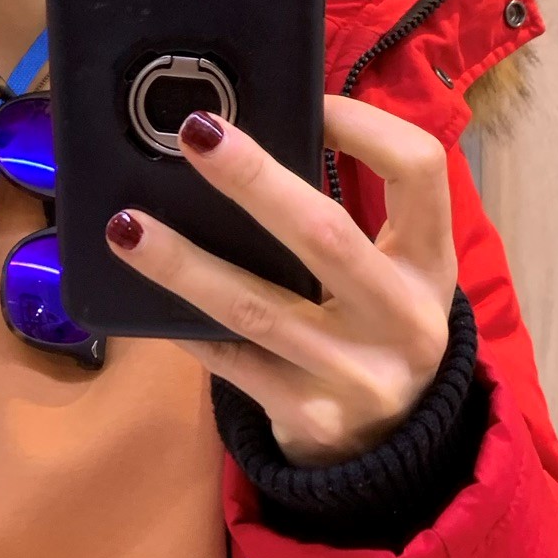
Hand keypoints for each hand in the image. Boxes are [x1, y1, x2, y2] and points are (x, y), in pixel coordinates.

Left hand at [104, 97, 457, 468]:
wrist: (392, 454)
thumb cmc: (375, 332)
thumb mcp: (390, 276)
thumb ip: (344, 219)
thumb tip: (242, 143)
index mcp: (431, 264)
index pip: (420, 169)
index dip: (366, 125)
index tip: (311, 103)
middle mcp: (404, 318)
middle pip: (326, 234)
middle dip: (255, 180)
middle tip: (196, 133)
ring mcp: (357, 374)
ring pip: (256, 308)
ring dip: (185, 263)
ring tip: (127, 226)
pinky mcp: (310, 418)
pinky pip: (231, 362)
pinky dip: (183, 324)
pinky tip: (140, 300)